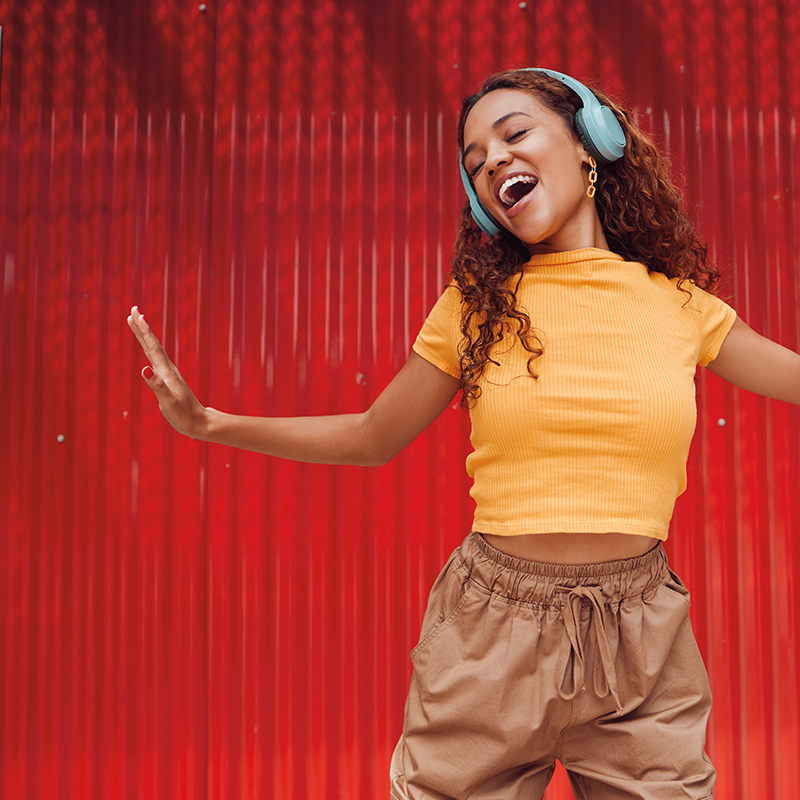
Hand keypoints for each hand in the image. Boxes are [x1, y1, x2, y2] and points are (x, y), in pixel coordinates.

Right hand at [127, 306, 208, 437]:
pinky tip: (148, 348)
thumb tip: (144, 368)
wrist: (199, 423)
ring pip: (154, 350)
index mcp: (166, 373)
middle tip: (133, 310)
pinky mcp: (168, 380)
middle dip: (142, 327)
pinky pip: (156, 359)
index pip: (153, 348)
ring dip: (145, 336)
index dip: (144, 331)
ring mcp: (168, 374)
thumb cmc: (184, 415)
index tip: (137, 315)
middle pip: (153, 344)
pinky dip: (149, 349)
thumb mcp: (168, 403)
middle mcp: (167, 370)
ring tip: (136, 323)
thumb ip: (157, 386)